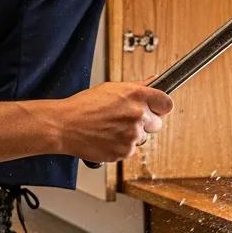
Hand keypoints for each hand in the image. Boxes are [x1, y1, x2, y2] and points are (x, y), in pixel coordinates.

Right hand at [55, 81, 173, 162]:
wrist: (65, 125)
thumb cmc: (84, 106)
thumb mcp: (112, 88)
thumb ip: (137, 87)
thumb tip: (154, 80)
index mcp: (136, 95)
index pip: (167, 103)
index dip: (161, 107)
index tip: (156, 109)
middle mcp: (137, 114)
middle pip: (157, 124)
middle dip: (145, 123)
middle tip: (126, 120)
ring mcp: (132, 134)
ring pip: (142, 138)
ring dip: (131, 135)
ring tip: (110, 128)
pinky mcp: (125, 151)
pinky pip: (130, 150)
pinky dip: (121, 146)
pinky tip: (107, 138)